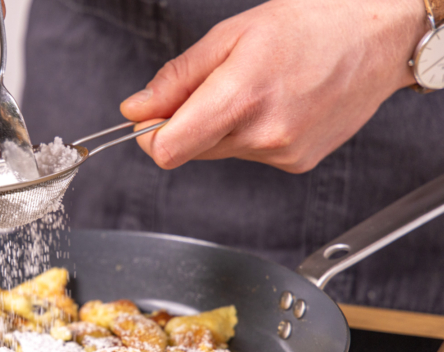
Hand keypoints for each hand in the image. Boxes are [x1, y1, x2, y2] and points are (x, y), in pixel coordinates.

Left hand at [120, 0, 428, 173]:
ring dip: (222, 128)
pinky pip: (251, 156)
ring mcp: (282, 154)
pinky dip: (251, 134)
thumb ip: (177, 78)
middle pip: (190, 151)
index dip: (149, 137)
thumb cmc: (312, 24)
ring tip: (256, 89)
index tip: (150, 119)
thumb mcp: (230, 36)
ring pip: (220, 153)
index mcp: (241, 97)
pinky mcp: (297, 163)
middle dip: (188, 124)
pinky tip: (277, 105)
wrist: (380, 37)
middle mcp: (263, 135)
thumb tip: (136, 109)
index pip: (168, 150)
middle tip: (215, 86)